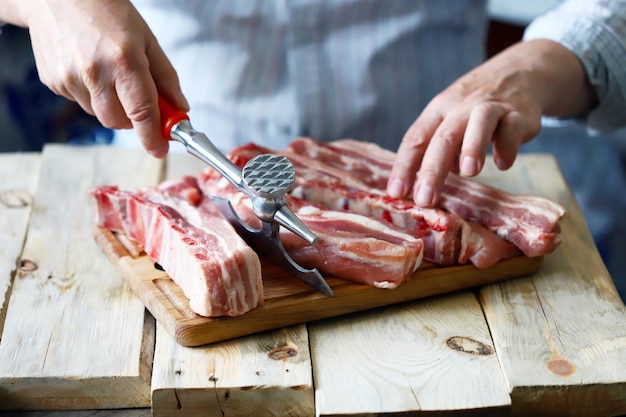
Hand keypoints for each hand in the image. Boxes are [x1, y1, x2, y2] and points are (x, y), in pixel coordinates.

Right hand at [7, 0, 187, 156]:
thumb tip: (179, 109)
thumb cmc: (107, 11)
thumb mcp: (147, 39)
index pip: (142, 112)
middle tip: (140, 101)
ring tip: (110, 73)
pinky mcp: (52, 82)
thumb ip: (165, 78)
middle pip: (119, 122)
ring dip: (112, 106)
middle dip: (134, 120)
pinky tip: (89, 68)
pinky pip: (80, 102)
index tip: (160, 149)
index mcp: (123, 60)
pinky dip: (91, 95)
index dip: (152, 136)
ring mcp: (68, 78)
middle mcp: (93, 72)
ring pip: (99, 115)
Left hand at [386, 40, 594, 206]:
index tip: (396, 193)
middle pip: (443, 137)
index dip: (403, 166)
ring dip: (472, 147)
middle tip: (424, 199)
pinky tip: (502, 164)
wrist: (519, 72)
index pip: (415, 139)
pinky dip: (508, 147)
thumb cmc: (474, 107)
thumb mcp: (449, 120)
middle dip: (431, 170)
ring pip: (479, 124)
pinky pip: (513, 128)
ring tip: (468, 173)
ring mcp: (491, 108)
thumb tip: (426, 186)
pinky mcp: (520, 114)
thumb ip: (437, 152)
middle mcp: (460, 107)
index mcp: (437, 111)